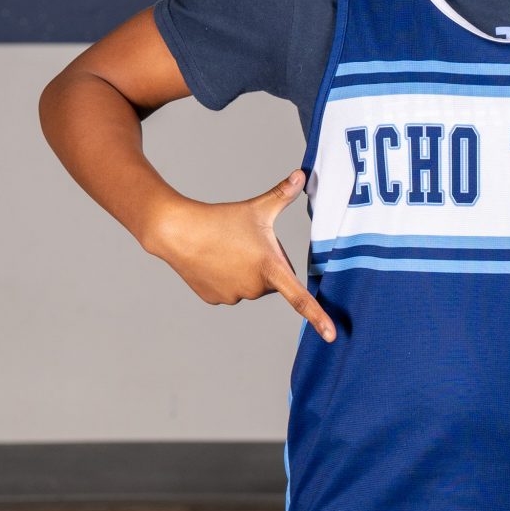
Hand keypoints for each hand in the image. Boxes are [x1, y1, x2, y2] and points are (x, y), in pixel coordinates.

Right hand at [143, 171, 335, 342]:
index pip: (300, 298)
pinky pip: (230, 291)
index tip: (332, 336)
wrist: (178, 231)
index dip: (318, 317)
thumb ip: (283, 194)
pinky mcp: (216, 300)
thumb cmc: (221, 219)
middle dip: (264, 266)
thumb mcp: (257, 207)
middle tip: (246, 245)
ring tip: (226, 251)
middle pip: (272, 281)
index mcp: (270, 268)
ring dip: (244, 272)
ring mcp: (234, 297)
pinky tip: (213, 261)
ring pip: (250, 286)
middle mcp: (254, 289)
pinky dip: (226, 278)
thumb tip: (302, 174)